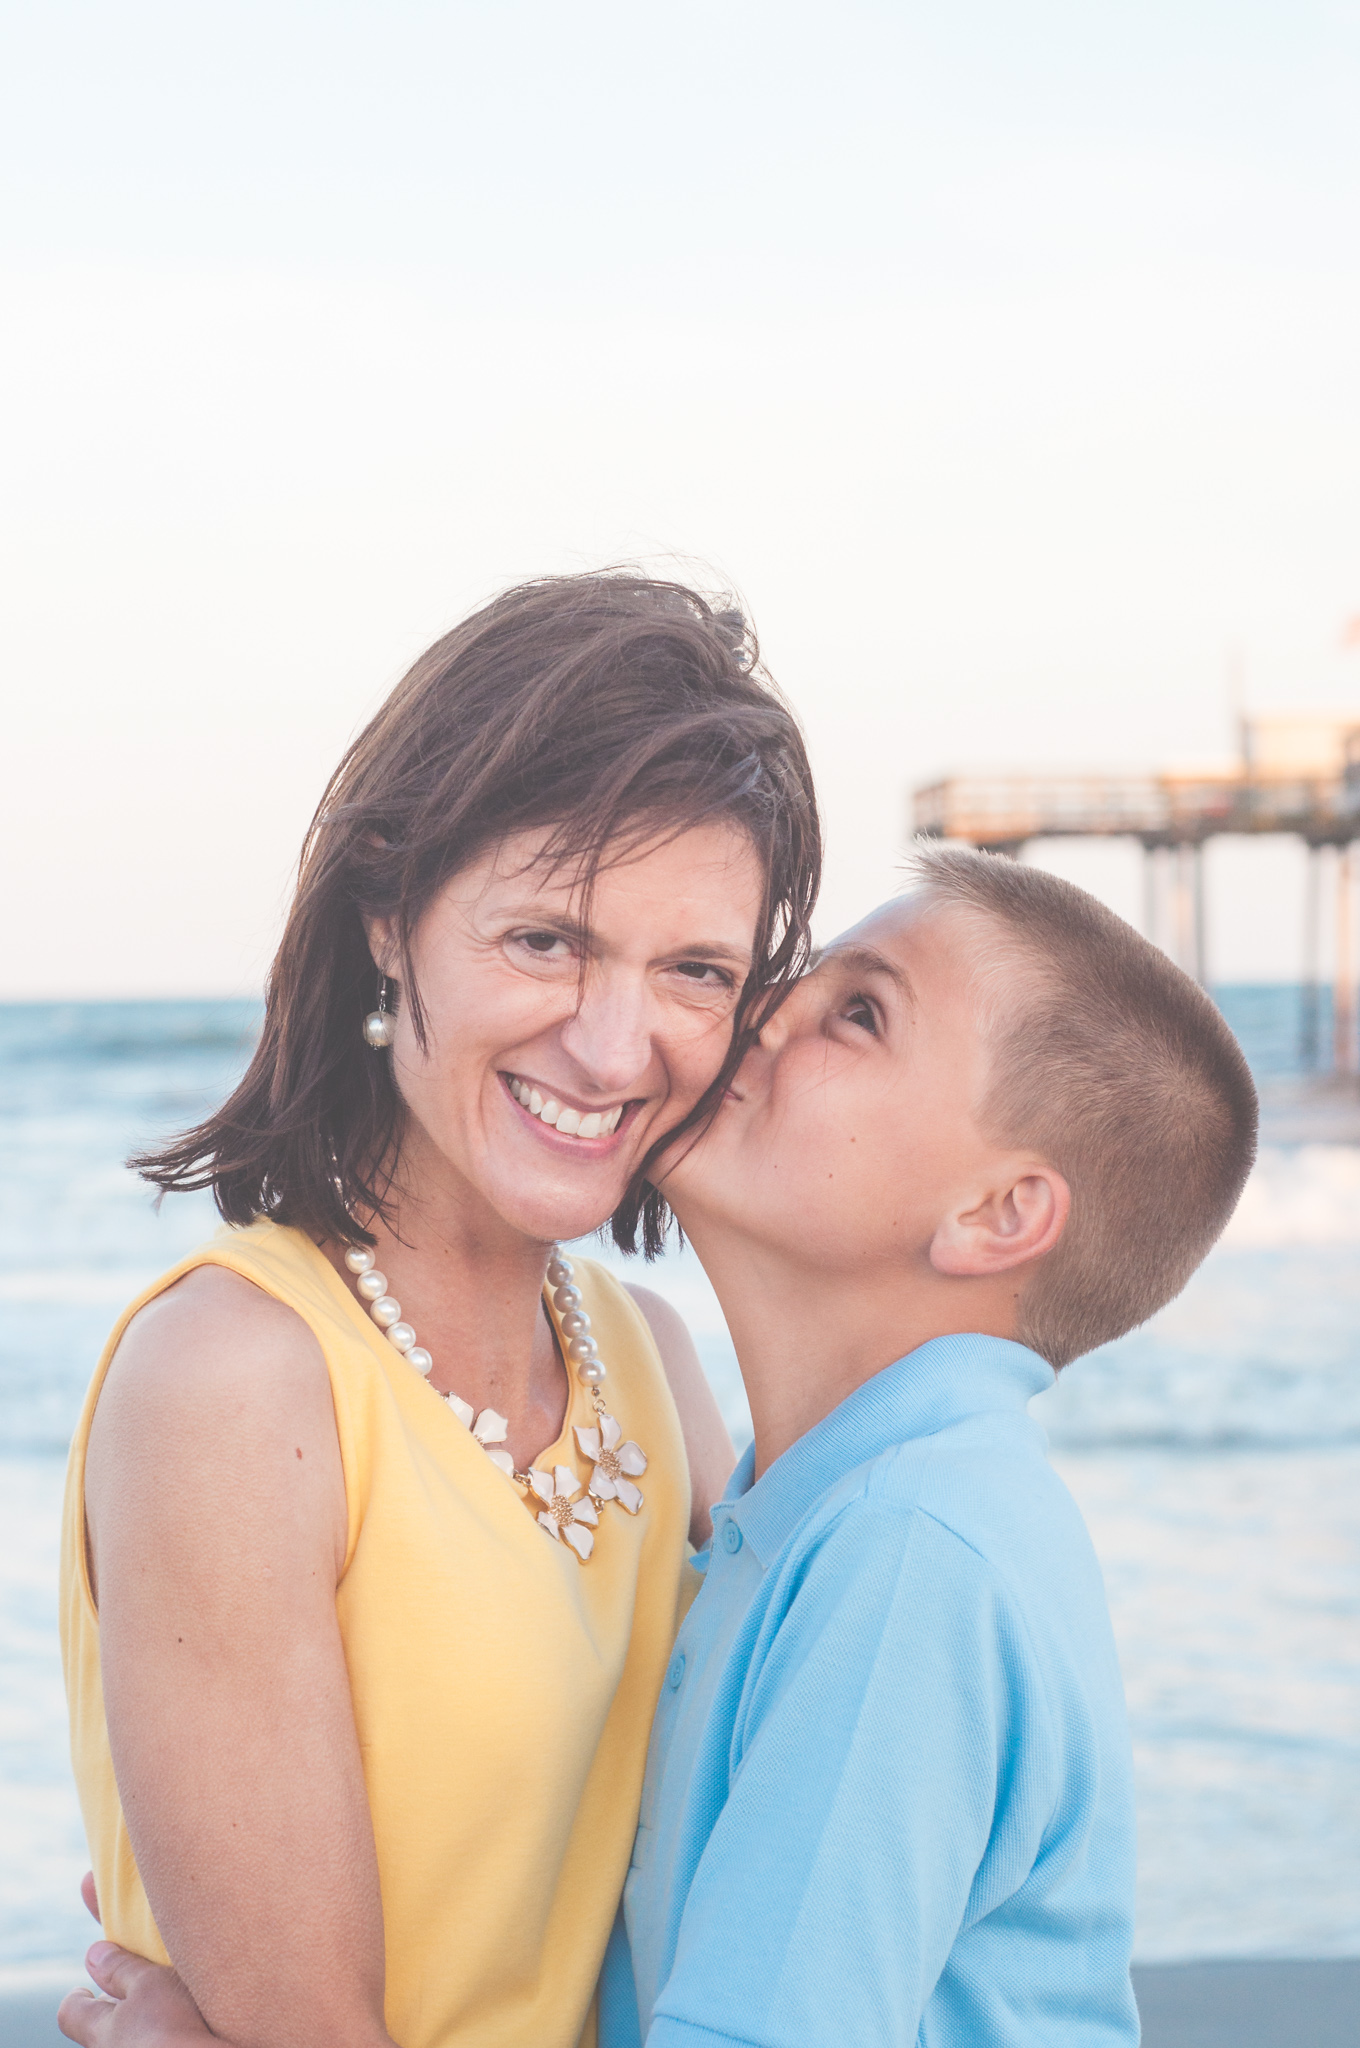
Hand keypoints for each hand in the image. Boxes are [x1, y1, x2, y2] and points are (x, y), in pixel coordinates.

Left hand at [59, 1944, 214, 2047]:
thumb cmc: (173, 2027)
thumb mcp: (150, 1983)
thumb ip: (121, 1968)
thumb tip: (93, 1953)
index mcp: (100, 2031)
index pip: (70, 2013)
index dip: (78, 1997)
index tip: (90, 1985)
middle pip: (101, 2028)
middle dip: (116, 2008)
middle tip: (142, 1990)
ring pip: (127, 2039)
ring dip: (140, 2024)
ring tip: (170, 2010)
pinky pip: (148, 2044)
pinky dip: (158, 2038)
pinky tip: (182, 2031)